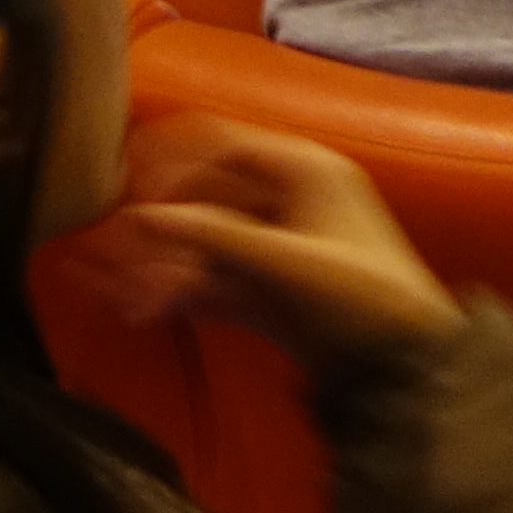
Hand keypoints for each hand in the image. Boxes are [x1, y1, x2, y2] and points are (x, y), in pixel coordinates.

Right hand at [101, 110, 459, 381]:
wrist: (404, 366)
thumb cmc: (362, 297)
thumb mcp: (287, 263)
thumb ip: (213, 238)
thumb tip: (139, 217)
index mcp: (306, 172)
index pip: (226, 147)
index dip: (175, 161)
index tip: (128, 181)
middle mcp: (289, 204)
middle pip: (208, 200)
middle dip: (160, 228)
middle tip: (108, 251)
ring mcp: (277, 250)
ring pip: (205, 246)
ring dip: (163, 266)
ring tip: (116, 294)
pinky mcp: (269, 294)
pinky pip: (214, 284)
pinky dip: (180, 294)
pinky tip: (141, 310)